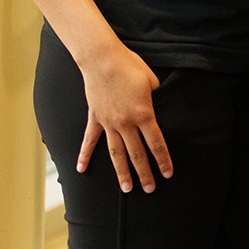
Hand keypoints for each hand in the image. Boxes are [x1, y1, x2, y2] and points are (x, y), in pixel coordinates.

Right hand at [75, 41, 172, 193]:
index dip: (163, 160)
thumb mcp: (152, 81)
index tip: (167, 174)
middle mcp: (126, 123)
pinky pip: (89, 140)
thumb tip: (157, 109)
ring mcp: (108, 122)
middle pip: (137, 154)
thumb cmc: (131, 66)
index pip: (156, 143)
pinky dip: (84, 155)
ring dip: (121, 172)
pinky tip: (81, 169)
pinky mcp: (94, 118)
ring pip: (115, 153)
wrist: (102, 58)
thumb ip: (156, 98)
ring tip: (126, 188)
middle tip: (150, 190)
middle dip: (144, 173)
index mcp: (144, 114)